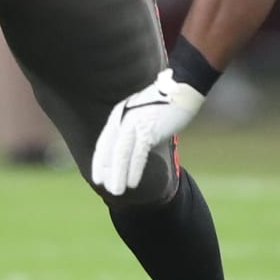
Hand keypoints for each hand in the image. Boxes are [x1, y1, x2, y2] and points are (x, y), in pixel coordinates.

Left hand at [91, 68, 205, 195]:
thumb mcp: (144, 114)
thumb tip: (136, 149)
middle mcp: (123, 118)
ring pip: (121, 154)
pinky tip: (132, 184)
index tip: (97, 177)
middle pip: (109, 149)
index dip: (100, 161)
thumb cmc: (167, 102)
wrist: (183, 88)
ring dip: (118, 175)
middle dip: (105, 170)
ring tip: (116, 191)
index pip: (104, 142)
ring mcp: (134, 123)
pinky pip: (138, 154)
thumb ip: (137, 129)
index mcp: (119, 114)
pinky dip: (134, 170)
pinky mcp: (148, 129)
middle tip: (103, 187)